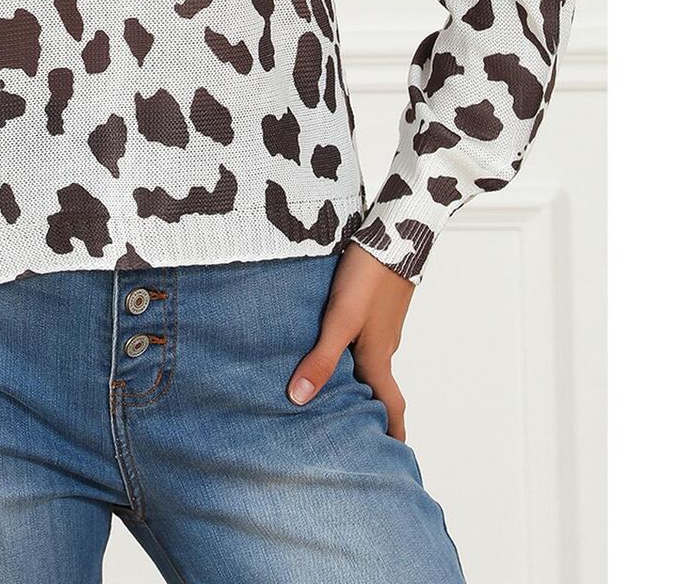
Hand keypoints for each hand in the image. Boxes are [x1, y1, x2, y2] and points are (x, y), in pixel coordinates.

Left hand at [286, 243, 414, 439]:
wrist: (394, 232)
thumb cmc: (367, 278)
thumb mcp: (339, 320)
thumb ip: (321, 358)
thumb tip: (298, 399)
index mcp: (378, 358)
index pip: (391, 408)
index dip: (392, 435)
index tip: (390, 459)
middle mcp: (384, 347)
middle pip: (379, 388)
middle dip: (369, 411)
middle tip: (351, 431)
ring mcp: (382, 325)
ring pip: (370, 361)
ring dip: (358, 380)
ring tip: (332, 391)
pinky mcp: (376, 305)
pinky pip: (365, 339)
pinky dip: (352, 353)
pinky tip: (331, 344)